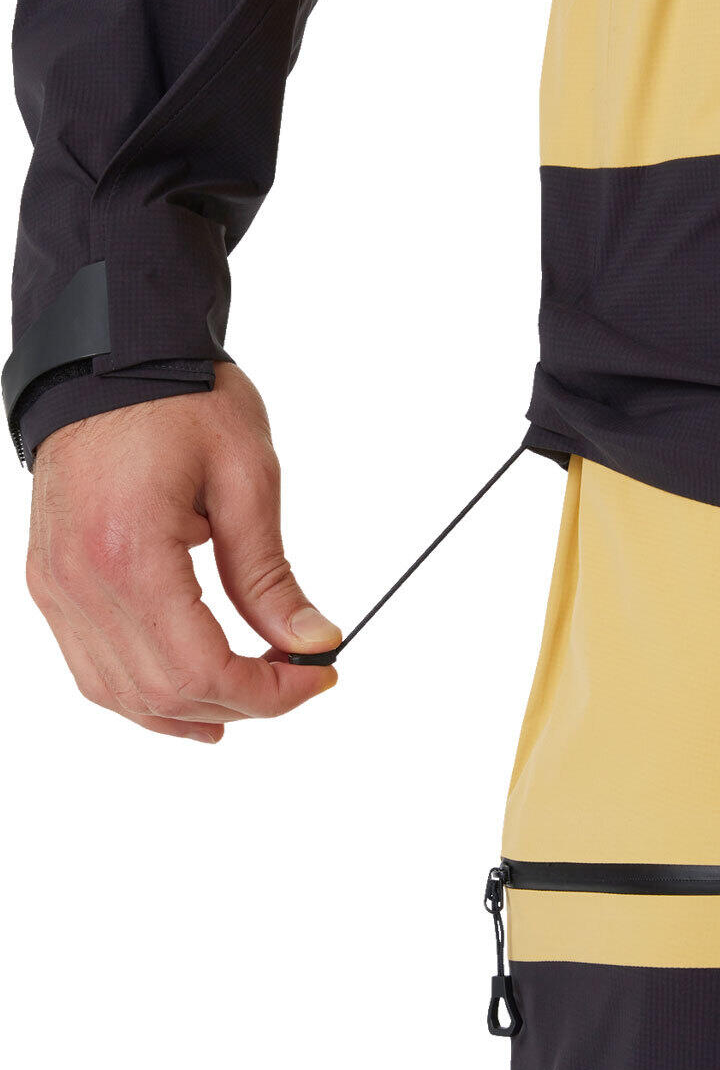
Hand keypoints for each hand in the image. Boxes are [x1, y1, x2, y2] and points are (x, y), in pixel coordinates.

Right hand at [25, 364, 340, 742]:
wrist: (109, 359)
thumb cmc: (178, 401)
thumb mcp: (247, 478)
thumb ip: (271, 575)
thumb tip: (311, 643)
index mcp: (130, 552)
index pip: (201, 668)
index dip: (268, 692)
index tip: (318, 677)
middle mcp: (79, 580)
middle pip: (163, 692)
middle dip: (241, 702)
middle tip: (297, 680)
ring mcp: (56, 585)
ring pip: (120, 694)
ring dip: (190, 710)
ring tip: (249, 700)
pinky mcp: (50, 581)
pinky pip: (92, 667)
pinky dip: (143, 693)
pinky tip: (188, 693)